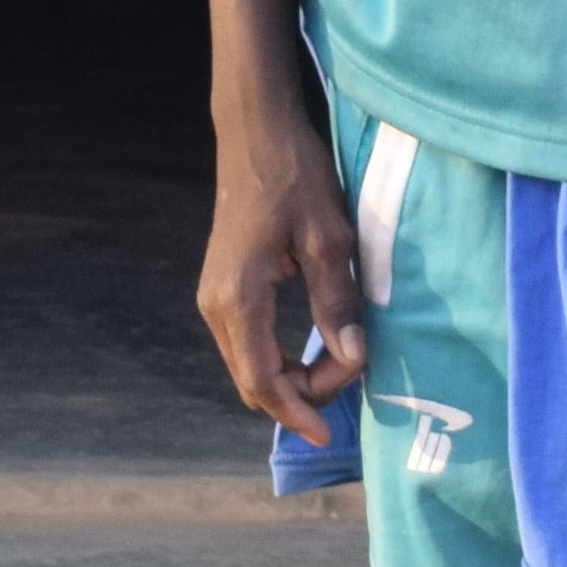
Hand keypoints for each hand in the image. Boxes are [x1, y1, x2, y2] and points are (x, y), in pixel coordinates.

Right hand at [199, 101, 367, 440]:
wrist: (255, 133)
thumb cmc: (295, 176)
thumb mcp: (329, 238)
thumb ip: (338, 302)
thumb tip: (353, 357)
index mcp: (239, 296)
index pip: (261, 380)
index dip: (297, 413)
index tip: (330, 433)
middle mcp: (216, 304)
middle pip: (251, 382)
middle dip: (300, 395)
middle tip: (352, 375)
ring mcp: (213, 297)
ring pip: (248, 366)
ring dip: (290, 378)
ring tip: (340, 361)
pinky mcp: (222, 288)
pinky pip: (247, 344)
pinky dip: (278, 359)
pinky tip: (313, 350)